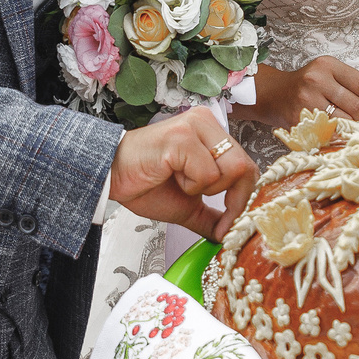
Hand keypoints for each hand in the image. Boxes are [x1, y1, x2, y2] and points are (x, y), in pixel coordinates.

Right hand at [110, 108, 256, 239]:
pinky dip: (191, 185)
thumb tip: (231, 236)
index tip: (228, 222)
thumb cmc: (145, 184)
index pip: (248, 166)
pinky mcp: (182, 137)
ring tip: (181, 182)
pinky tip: (170, 175)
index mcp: (212, 133)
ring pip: (231, 169)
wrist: (110, 177)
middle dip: (232, 199)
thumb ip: (212, 217)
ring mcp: (195, 126)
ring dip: (207, 188)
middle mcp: (207, 123)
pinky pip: (207, 172)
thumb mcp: (188, 205)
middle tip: (209, 210)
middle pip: (245, 167)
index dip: (243, 199)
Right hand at [252, 56, 358, 124]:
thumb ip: (353, 84)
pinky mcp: (299, 121)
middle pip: (357, 107)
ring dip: (352, 130)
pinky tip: (334, 133)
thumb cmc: (305, 85)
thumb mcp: (328, 74)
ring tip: (349, 128)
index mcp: (328, 66)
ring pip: (345, 123)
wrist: (272, 94)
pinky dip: (336, 137)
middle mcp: (316, 80)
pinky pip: (328, 134)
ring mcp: (306, 101)